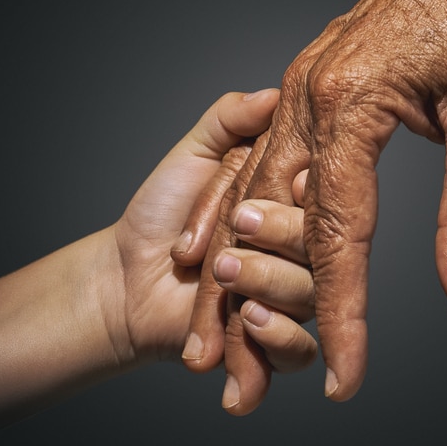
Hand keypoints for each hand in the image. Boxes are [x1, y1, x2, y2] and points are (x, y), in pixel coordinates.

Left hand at [112, 89, 315, 373]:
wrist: (124, 277)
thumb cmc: (161, 213)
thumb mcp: (193, 152)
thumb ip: (232, 117)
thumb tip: (275, 94)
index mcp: (290, 205)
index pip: (319, 198)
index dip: (299, 194)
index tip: (278, 185)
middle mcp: (298, 252)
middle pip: (322, 250)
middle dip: (280, 238)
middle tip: (237, 228)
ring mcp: (288, 298)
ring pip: (310, 297)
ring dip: (268, 283)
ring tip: (222, 274)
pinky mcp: (272, 344)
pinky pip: (300, 352)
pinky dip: (278, 339)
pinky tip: (250, 320)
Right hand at [180, 0, 446, 409]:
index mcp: (350, 105)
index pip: (339, 235)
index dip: (342, 316)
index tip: (346, 381)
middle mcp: (308, 96)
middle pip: (269, 224)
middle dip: (253, 308)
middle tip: (237, 384)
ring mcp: (303, 86)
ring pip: (252, 194)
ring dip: (232, 269)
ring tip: (211, 335)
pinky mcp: (311, 81)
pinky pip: (261, 158)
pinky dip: (237, 214)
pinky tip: (219, 247)